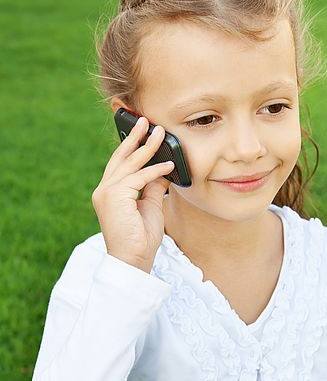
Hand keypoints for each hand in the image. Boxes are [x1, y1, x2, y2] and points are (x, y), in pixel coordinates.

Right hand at [92, 117, 173, 272]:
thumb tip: (162, 169)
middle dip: (134, 137)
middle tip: (145, 120)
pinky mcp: (115, 197)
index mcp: (110, 193)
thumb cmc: (142, 238)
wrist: (134, 260)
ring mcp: (107, 193)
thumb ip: (153, 186)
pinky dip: (155, 170)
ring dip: (147, 147)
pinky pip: (139, 178)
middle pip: (121, 157)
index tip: (142, 131)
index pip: (120, 164)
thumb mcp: (151, 206)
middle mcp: (104, 190)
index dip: (130, 146)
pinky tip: (169, 166)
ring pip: (130, 164)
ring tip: (160, 132)